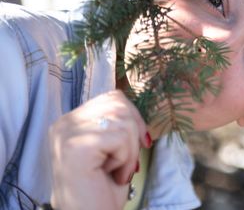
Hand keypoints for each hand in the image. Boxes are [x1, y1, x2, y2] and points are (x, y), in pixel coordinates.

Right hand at [49, 90, 149, 209]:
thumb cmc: (103, 187)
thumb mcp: (111, 146)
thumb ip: (116, 122)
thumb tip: (134, 110)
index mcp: (71, 121)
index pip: (112, 97)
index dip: (133, 117)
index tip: (138, 142)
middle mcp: (64, 123)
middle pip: (119, 105)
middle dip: (134, 134)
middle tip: (125, 162)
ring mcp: (67, 134)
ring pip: (123, 121)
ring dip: (130, 151)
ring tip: (117, 171)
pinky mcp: (77, 147)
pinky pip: (120, 138)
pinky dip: (126, 159)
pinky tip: (113, 175)